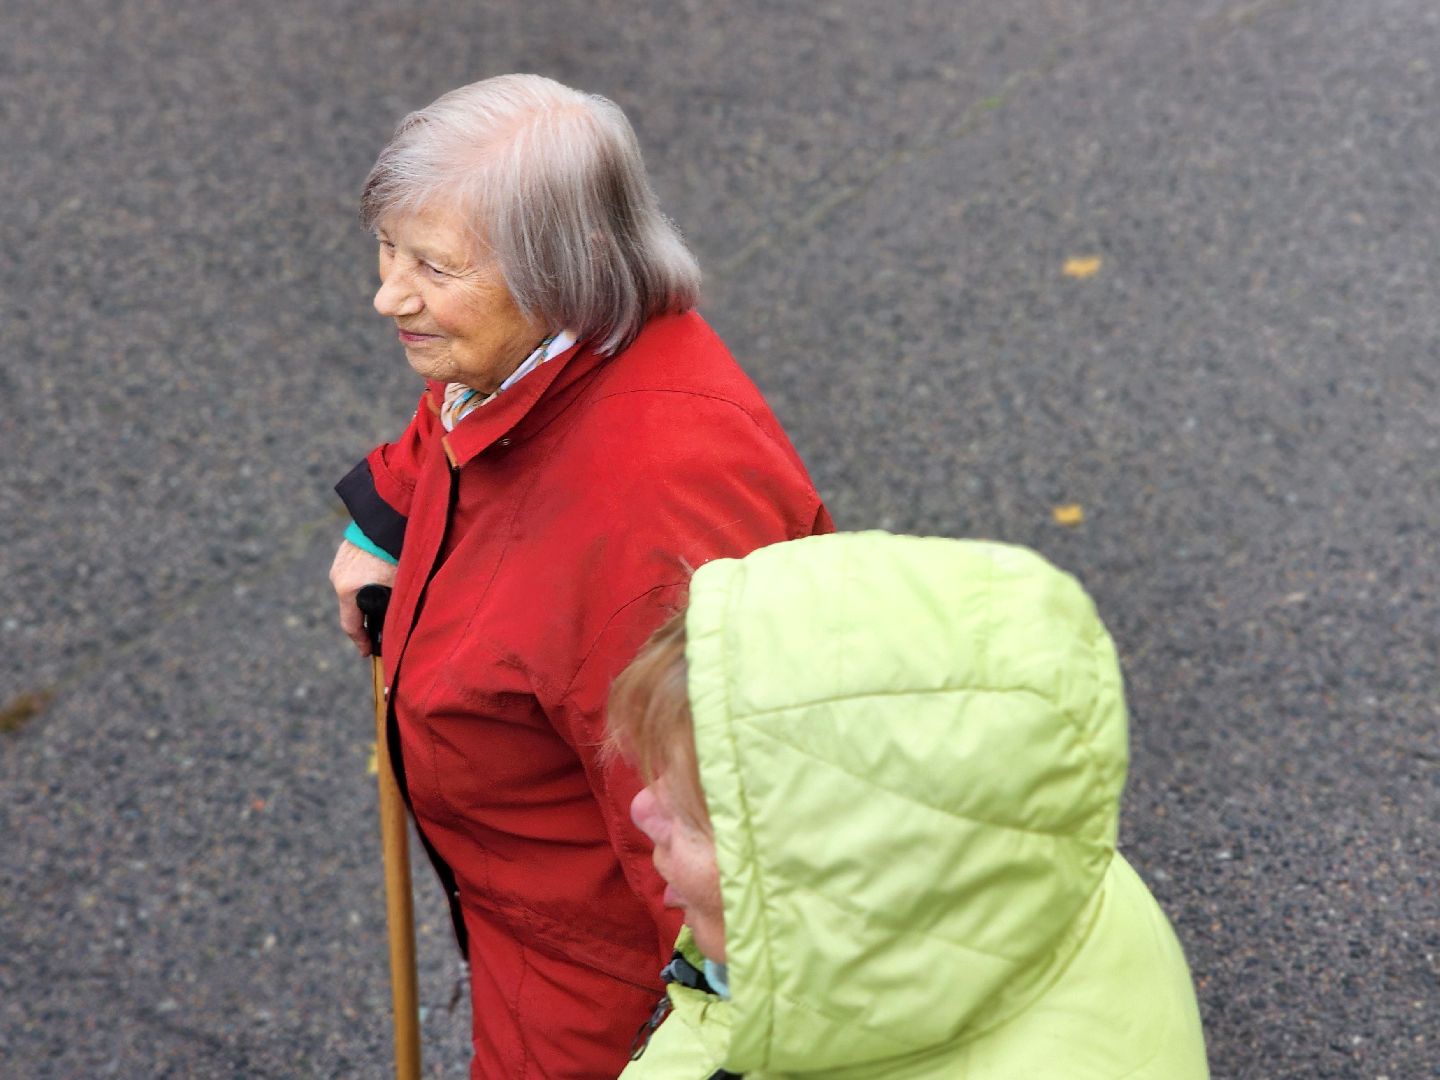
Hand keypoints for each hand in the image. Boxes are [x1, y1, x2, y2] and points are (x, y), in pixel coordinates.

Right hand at [330, 539, 397, 656]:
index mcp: (348, 590)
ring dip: (367, 597)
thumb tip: (396, 627)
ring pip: (353, 590)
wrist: (388, 518)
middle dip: (367, 619)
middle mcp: (338, 578)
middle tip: (381, 629)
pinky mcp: (344, 551)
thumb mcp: (399, 585)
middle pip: (351, 608)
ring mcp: (339, 563)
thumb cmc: (397, 552)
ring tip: (386, 600)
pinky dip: (366, 581)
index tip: (368, 652)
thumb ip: (394, 608)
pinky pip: (354, 574)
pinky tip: (382, 578)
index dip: (361, 642)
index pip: (351, 625)